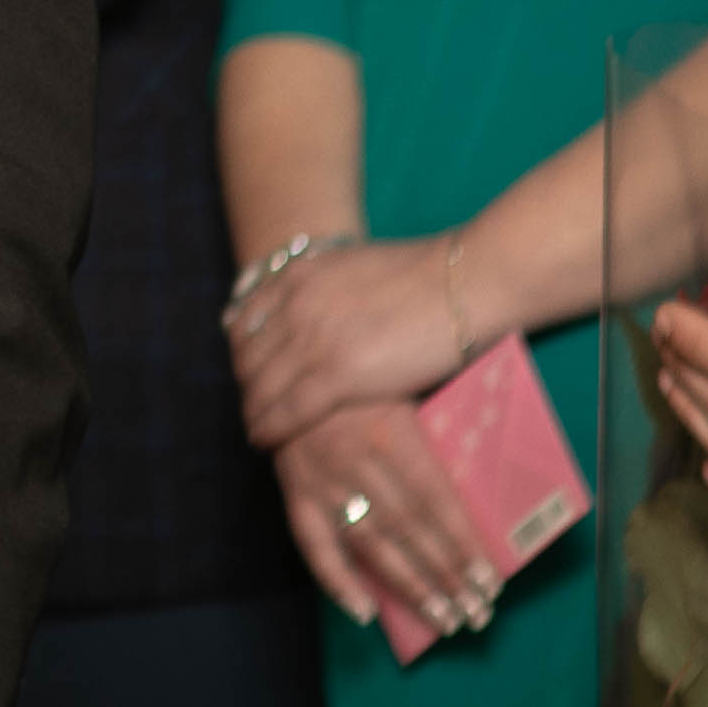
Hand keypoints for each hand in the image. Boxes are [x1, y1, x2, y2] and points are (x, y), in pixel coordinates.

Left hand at [230, 234, 473, 447]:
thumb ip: (328, 287)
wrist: (464, 282)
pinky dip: (268, 427)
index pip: (247, 319)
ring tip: (254, 427)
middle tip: (253, 403)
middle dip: (246, 381)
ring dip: (252, 409)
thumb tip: (323, 304)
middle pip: (247, 354)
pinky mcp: (337, 375)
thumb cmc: (427, 276)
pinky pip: (285, 410)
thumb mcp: (356, 268)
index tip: (249, 367)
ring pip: (259, 385)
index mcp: (301, 274)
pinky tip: (263, 439)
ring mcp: (313, 339)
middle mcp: (296, 304)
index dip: (243, 349)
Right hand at [274, 403, 506, 642]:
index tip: (491, 580)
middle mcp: (358, 463)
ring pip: (372, 544)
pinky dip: (337, 583)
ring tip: (443, 618)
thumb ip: (432, 436)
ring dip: (410, 587)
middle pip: (410, 529)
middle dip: (448, 575)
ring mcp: (323, 483)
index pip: (436, 500)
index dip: (464, 543)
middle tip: (478, 613)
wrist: (286, 367)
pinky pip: (314, 546)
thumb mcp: (402, 392)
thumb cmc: (358, 381)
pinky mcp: (295, 494)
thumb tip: (480, 482)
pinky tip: (364, 612)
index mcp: (391, 434)